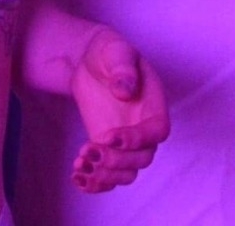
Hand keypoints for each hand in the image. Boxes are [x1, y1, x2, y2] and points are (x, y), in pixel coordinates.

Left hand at [69, 26, 169, 193]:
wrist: (89, 61)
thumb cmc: (108, 52)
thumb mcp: (116, 52)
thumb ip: (123, 69)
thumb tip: (124, 90)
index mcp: (154, 105)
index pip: (157, 131)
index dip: (138, 139)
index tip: (111, 137)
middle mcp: (144, 128)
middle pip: (142, 158)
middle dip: (116, 160)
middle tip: (89, 152)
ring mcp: (127, 142)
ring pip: (127, 172)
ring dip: (105, 175)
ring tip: (80, 166)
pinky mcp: (108, 148)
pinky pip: (109, 174)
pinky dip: (95, 182)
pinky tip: (76, 178)